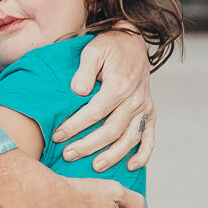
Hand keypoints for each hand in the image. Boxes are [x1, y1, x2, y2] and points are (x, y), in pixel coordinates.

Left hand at [53, 29, 155, 170]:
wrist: (132, 41)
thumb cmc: (109, 46)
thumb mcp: (93, 50)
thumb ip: (84, 70)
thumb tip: (78, 91)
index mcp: (119, 85)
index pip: (95, 112)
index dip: (75, 126)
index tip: (58, 136)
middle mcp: (134, 99)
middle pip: (111, 130)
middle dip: (88, 145)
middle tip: (68, 155)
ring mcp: (144, 107)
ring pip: (129, 138)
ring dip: (113, 155)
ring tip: (95, 166)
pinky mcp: (149, 112)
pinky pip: (149, 137)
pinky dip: (143, 154)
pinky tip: (131, 166)